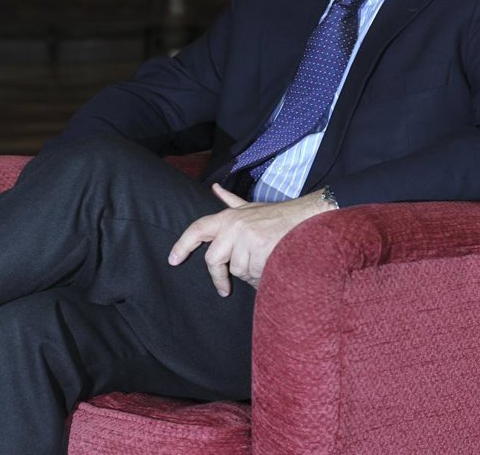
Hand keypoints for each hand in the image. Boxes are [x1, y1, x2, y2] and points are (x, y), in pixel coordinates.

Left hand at [167, 183, 334, 295]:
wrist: (307, 218)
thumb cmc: (277, 217)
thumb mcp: (250, 207)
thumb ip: (230, 201)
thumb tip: (215, 189)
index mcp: (228, 217)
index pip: (198, 229)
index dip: (183, 245)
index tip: (172, 260)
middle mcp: (234, 226)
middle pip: (214, 260)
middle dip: (218, 277)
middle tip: (223, 290)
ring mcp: (247, 238)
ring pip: (236, 270)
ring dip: (249, 274)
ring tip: (263, 263)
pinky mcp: (260, 251)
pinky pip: (253, 276)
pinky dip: (261, 278)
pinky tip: (271, 267)